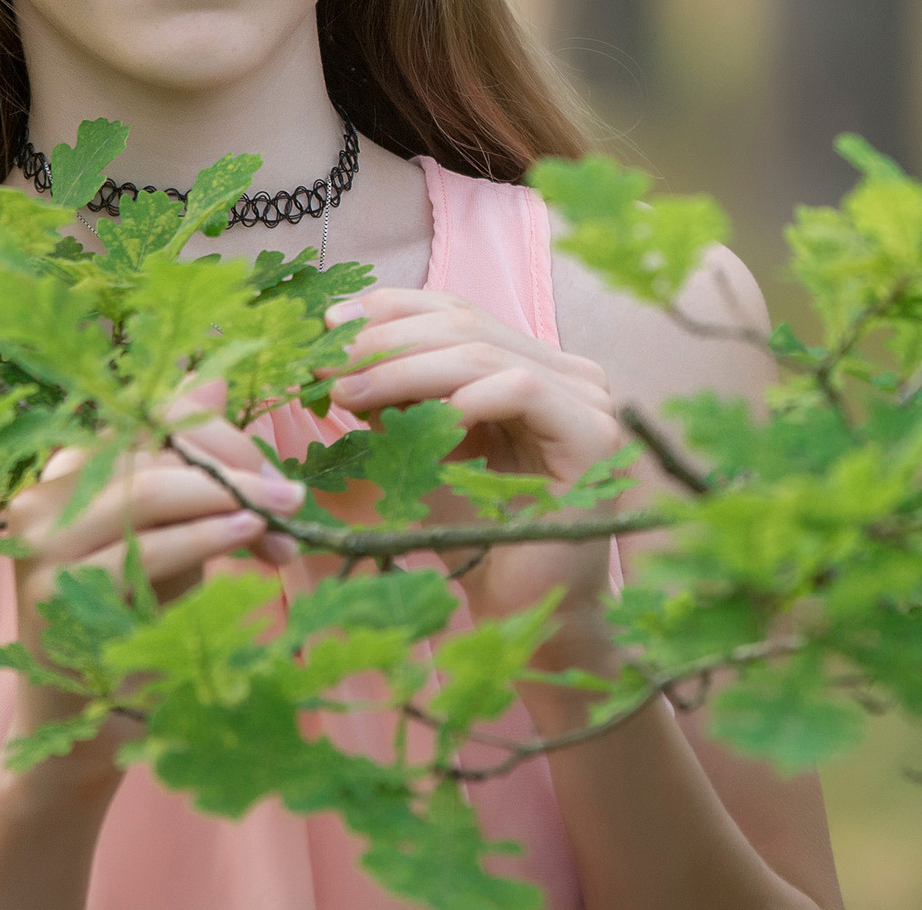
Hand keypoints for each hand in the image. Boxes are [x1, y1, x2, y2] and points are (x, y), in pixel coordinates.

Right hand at [2, 399, 301, 766]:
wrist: (95, 728)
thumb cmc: (140, 622)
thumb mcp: (172, 532)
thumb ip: (188, 465)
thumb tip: (212, 378)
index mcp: (69, 471)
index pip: (149, 412)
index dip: (219, 433)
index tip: (272, 477)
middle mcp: (42, 495)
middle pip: (154, 443)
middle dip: (234, 467)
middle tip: (292, 502)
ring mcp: (39, 541)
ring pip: (149, 486)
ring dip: (230, 497)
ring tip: (284, 517)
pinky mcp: (50, 589)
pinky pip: (145, 544)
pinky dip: (207, 535)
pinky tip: (250, 537)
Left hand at [323, 288, 625, 655]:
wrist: (525, 611)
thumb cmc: (475, 533)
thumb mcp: (423, 451)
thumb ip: (397, 401)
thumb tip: (339, 357)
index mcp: (534, 364)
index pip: (457, 313)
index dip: (391, 310)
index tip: (330, 323)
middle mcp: (569, 372)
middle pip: (466, 326)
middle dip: (386, 341)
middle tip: (327, 365)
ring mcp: (589, 400)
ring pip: (485, 354)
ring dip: (404, 370)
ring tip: (348, 393)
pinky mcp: (595, 435)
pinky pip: (522, 391)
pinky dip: (464, 400)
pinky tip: (423, 424)